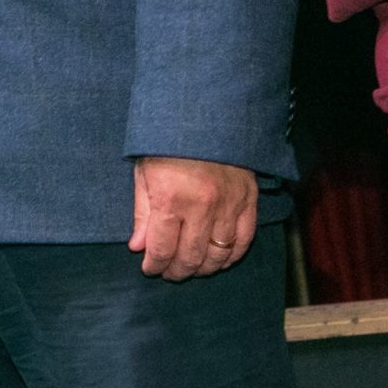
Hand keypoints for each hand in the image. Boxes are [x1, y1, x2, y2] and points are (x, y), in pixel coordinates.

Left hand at [129, 156, 258, 280]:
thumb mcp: (144, 173)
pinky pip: (244, 239)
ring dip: (204, 268)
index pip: (162, 248)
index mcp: (171, 199)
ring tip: (192, 267)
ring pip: (219, 254)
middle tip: (170, 272)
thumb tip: (138, 247)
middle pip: (191, 256)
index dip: (154, 264)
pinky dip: (232, 255)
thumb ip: (143, 213)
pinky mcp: (249, 200)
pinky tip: (220, 259)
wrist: (205, 114)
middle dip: (177, 271)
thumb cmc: (168, 143)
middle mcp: (202, 207)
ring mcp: (229, 205)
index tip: (149, 268)